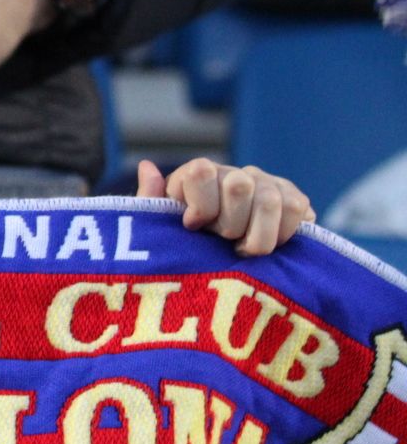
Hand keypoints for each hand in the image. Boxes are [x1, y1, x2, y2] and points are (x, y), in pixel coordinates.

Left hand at [137, 158, 314, 255]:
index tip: (193, 226)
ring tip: (244, 250)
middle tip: (223, 241)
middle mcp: (231, 174)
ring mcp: (265, 183)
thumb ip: (150, 202)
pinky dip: (284, 233)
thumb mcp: (159, 232)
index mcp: (196, 176)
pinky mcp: (292, 199)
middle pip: (238, 185)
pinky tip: (271, 245)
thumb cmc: (185, 251)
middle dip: (230, 224)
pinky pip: (297, 207)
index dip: (200, 206)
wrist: (226, 277)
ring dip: (258, 236)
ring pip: (271, 200)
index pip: (200, 171)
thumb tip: (147, 166)